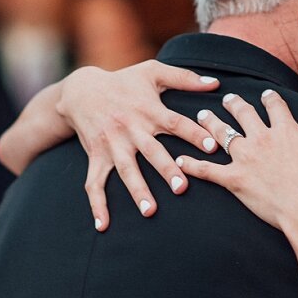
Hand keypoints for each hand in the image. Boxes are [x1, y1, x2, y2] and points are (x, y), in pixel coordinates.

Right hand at [58, 61, 220, 228]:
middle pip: (152, 151)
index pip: (175, 123)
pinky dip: (97, 205)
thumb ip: (185, 77)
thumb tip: (216, 84)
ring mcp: (112, 145)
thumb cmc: (124, 81)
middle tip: (182, 188)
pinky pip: (94, 183)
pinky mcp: (96, 157)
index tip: (212, 148)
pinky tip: (103, 225)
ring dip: (137, 190)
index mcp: (149, 110)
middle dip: (167, 169)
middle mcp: (131, 129)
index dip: (194, 134)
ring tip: (149, 211)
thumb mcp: (152, 72)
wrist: (81, 90)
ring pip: (126, 170)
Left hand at [176, 90, 297, 230]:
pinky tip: (179, 159)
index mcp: (285, 130)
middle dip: (234, 104)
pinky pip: (207, 170)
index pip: (274, 106)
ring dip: (210, 123)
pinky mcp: (234, 179)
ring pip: (222, 134)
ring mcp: (245, 158)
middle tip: (227, 98)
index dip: (270, 98)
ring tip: (202, 115)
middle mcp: (261, 138)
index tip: (266, 94)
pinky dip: (192, 164)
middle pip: (243, 114)